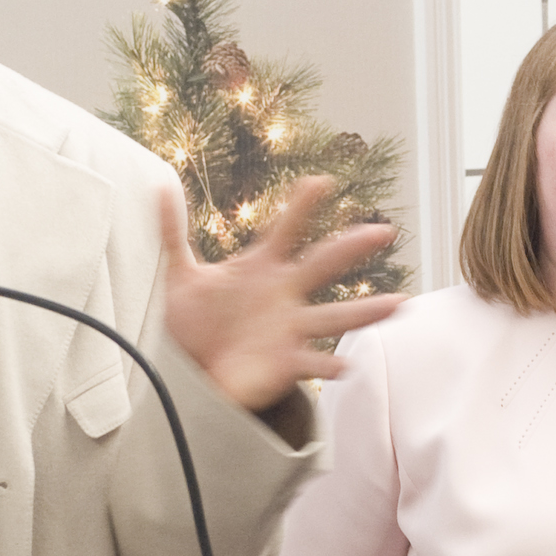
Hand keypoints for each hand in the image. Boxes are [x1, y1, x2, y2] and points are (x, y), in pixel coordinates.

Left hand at [159, 177, 403, 412]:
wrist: (195, 372)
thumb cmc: (197, 323)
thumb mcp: (181, 277)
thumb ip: (172, 233)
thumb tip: (158, 189)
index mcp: (263, 268)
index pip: (287, 229)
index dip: (302, 206)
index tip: (320, 183)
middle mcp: (285, 294)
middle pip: (324, 264)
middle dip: (353, 247)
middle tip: (383, 231)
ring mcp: (291, 328)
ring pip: (335, 316)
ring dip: (366, 311)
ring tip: (398, 303)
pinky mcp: (288, 362)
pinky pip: (312, 362)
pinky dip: (328, 365)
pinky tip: (344, 365)